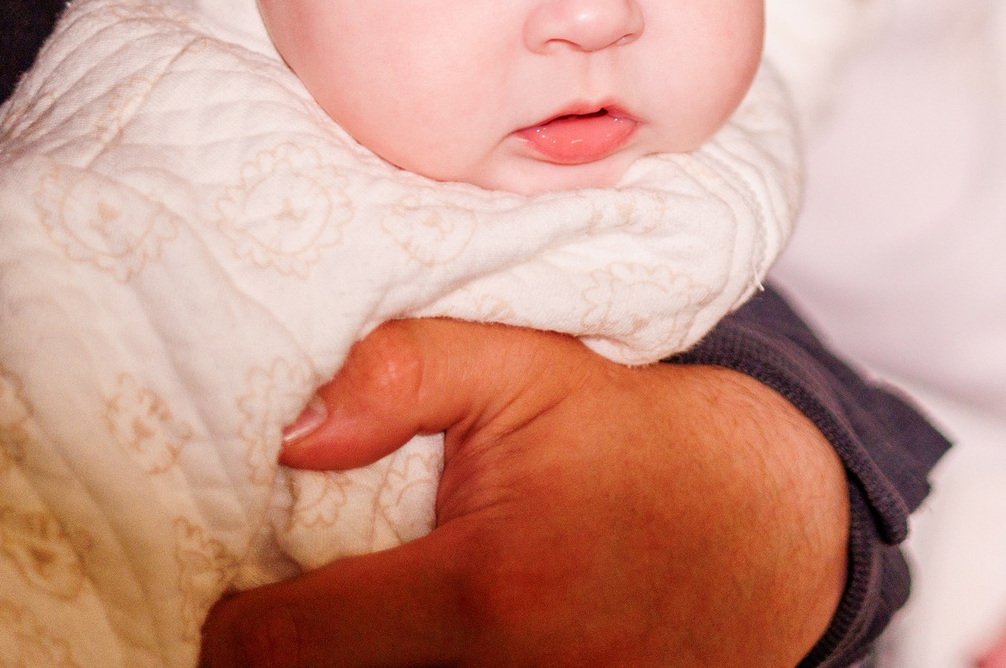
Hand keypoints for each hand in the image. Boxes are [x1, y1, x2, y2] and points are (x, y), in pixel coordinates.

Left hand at [199, 319, 847, 667]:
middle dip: (290, 648)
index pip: (278, 650)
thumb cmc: (646, 444)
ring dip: (351, 662)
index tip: (241, 582)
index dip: (235, 619)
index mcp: (485, 588)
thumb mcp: (532, 367)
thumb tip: (288, 424)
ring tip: (360, 609)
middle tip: (295, 591)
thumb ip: (403, 372)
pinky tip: (415, 636)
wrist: (770, 533)